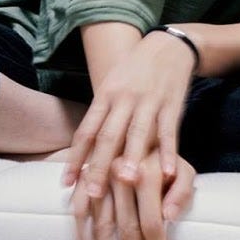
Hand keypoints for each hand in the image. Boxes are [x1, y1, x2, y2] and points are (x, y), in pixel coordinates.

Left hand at [62, 29, 195, 197]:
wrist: (168, 46)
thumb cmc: (135, 71)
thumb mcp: (112, 87)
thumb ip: (102, 116)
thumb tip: (82, 153)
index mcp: (105, 96)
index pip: (86, 131)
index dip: (75, 158)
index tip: (67, 184)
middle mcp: (124, 99)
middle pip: (108, 136)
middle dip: (98, 166)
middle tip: (92, 194)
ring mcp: (149, 101)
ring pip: (137, 133)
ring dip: (131, 158)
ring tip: (125, 181)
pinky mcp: (172, 105)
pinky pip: (169, 131)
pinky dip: (168, 151)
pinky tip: (167, 171)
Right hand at [75, 148, 196, 239]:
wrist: (137, 131)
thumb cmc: (165, 159)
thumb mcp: (184, 170)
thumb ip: (183, 192)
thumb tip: (170, 218)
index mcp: (147, 173)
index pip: (153, 222)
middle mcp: (120, 175)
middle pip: (126, 229)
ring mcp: (99, 178)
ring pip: (101, 225)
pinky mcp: (83, 180)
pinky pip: (78, 211)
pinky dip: (81, 234)